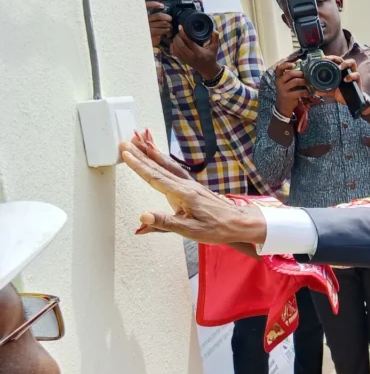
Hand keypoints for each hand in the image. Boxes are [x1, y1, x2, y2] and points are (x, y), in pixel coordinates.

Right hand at [119, 140, 266, 244]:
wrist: (240, 222)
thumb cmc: (217, 228)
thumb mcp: (190, 230)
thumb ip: (165, 223)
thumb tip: (143, 217)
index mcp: (183, 194)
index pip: (156, 177)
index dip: (139, 165)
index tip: (126, 154)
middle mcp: (186, 186)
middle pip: (159, 167)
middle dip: (141, 155)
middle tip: (125, 142)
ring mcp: (191, 185)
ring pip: (167, 166)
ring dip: (152, 154)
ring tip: (140, 143)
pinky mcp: (194, 187)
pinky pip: (175, 170)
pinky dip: (164, 161)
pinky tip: (160, 158)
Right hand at [146, 2, 172, 47]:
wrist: (148, 41)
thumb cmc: (152, 30)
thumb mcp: (152, 22)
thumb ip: (156, 17)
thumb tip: (164, 11)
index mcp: (145, 15)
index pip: (146, 6)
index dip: (153, 4)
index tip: (162, 6)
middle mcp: (146, 20)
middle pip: (159, 16)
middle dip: (168, 17)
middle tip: (171, 20)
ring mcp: (149, 26)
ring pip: (163, 23)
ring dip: (170, 25)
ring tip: (171, 28)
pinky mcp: (152, 33)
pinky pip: (163, 30)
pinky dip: (168, 31)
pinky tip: (168, 33)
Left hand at [170, 29, 221, 80]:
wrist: (207, 69)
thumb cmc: (211, 57)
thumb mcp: (215, 48)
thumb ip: (215, 38)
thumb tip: (213, 30)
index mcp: (199, 52)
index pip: (188, 42)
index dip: (183, 33)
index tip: (181, 27)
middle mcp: (191, 56)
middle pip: (180, 44)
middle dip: (178, 36)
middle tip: (179, 31)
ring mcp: (185, 58)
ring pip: (176, 48)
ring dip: (175, 40)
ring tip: (178, 35)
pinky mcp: (182, 60)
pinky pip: (174, 52)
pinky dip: (172, 46)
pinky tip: (175, 42)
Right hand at [273, 61, 310, 116]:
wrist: (282, 107)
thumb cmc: (286, 92)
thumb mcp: (285, 84)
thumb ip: (290, 77)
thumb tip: (302, 69)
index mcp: (278, 78)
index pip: (279, 68)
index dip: (286, 64)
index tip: (294, 65)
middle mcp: (279, 82)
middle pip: (290, 73)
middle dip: (300, 73)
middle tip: (306, 75)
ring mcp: (283, 89)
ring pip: (296, 81)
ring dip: (304, 81)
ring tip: (309, 83)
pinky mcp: (288, 96)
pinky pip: (299, 92)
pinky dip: (305, 91)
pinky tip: (308, 92)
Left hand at [315, 56, 360, 105]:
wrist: (351, 102)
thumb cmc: (342, 94)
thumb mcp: (331, 91)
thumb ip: (324, 90)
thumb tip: (314, 90)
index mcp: (339, 72)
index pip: (335, 61)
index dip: (329, 58)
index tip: (322, 58)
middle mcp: (346, 70)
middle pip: (342, 59)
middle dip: (335, 58)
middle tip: (329, 60)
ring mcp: (353, 74)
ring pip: (352, 62)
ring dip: (345, 63)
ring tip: (340, 68)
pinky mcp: (358, 80)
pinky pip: (356, 75)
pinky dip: (351, 76)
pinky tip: (345, 79)